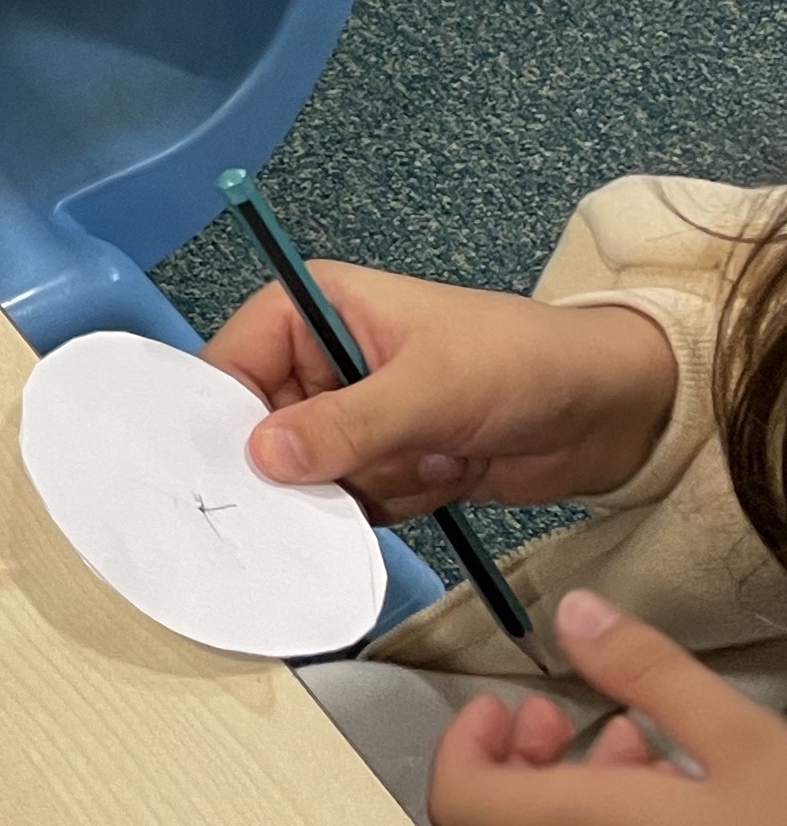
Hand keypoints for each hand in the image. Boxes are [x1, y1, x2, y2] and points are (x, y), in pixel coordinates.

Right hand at [208, 266, 679, 521]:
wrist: (613, 411)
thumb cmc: (522, 363)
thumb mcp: (431, 389)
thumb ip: (346, 426)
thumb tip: (261, 458)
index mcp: (316, 309)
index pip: (233, 362)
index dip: (218, 419)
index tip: (212, 478)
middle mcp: (322, 360)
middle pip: (257, 428)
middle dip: (283, 472)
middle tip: (291, 510)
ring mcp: (353, 416)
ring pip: (301, 474)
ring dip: (337, 496)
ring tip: (392, 484)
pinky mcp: (383, 463)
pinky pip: (344, 501)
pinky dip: (366, 516)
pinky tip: (409, 499)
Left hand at [429, 590, 786, 825]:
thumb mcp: (740, 740)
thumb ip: (650, 671)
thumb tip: (576, 615)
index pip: (461, 802)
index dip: (462, 746)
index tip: (500, 708)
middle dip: (517, 762)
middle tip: (559, 719)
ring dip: (571, 798)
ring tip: (637, 746)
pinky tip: (681, 812)